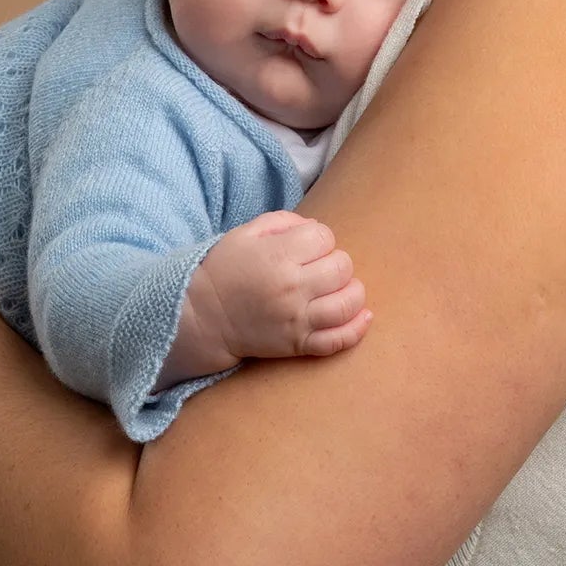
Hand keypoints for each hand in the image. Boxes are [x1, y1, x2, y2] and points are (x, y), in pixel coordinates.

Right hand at [188, 211, 370, 364]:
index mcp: (278, 256)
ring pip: (347, 304)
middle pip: (342, 268)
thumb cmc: (225, 268)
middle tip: (320, 267)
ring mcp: (296, 320)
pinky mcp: (297, 345)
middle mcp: (292, 288)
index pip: (325, 238)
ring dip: (353, 292)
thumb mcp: (247, 232)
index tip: (309, 245)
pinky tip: (364, 316)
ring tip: (341, 288)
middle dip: (336, 262)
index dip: (321, 238)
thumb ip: (284, 221)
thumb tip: (316, 228)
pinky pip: (337, 341)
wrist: (202, 316)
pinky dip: (356, 330)